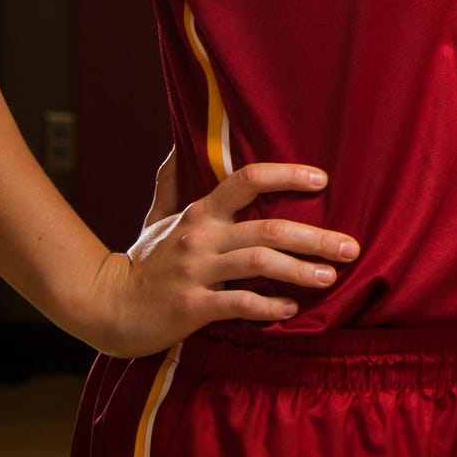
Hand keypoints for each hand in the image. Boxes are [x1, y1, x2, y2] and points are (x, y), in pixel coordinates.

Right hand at [73, 160, 358, 357]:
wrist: (105, 307)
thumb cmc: (141, 263)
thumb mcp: (155, 219)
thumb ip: (171, 184)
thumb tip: (179, 146)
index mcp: (199, 214)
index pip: (246, 180)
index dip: (286, 174)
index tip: (322, 178)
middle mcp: (200, 238)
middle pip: (268, 229)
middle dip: (315, 238)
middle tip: (350, 247)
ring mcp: (196, 272)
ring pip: (259, 265)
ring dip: (300, 271)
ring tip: (330, 277)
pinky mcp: (192, 307)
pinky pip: (239, 303)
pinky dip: (269, 307)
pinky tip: (291, 309)